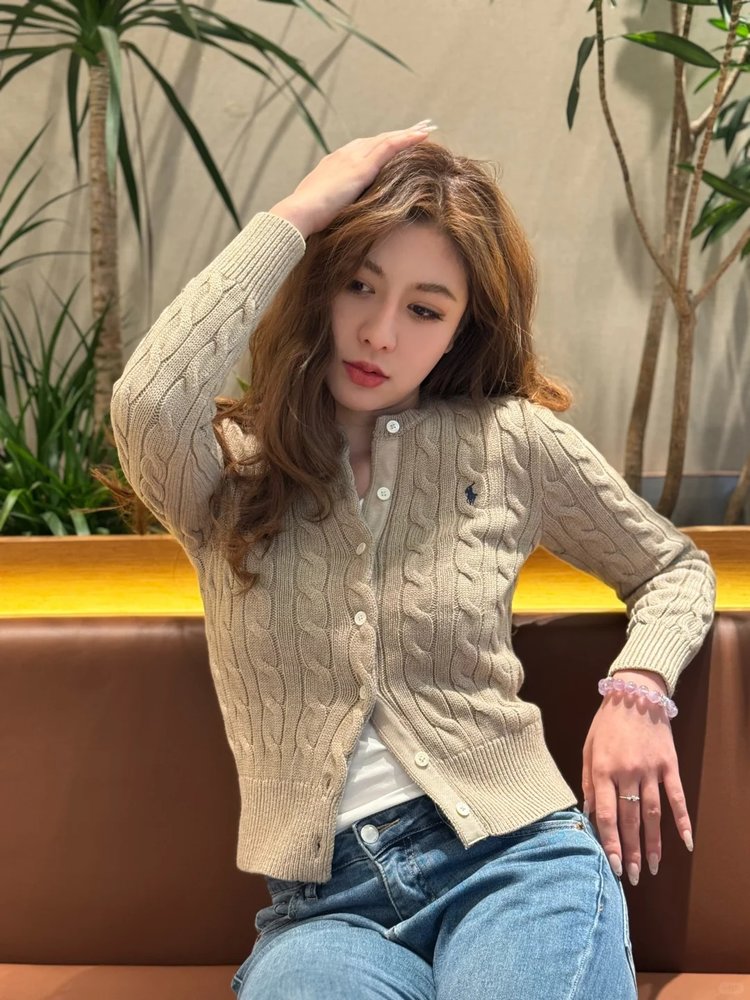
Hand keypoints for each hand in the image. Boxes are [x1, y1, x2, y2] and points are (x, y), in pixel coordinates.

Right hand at [269, 120, 436, 238]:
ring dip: (405, 134)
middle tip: (415, 131)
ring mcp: (352, 159)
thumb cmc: (308, 219)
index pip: (361, 151)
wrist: (299, 213)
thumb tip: (343, 219)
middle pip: (375, 141)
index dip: (379, 147)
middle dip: (395, 136)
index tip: (393, 145)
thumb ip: (336, 207)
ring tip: (424, 130)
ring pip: (385, 140)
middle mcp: (343, 155)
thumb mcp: (325, 209)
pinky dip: (406, 139)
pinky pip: (389, 147)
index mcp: (333, 164)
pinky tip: (422, 135)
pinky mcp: (361, 167)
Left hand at [581, 671, 693, 885]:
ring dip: (654, 844)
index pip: (607, 815)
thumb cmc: (606, 723)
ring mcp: (651, 770)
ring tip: (654, 868)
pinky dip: (683, 820)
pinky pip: (676, 797)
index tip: (613, 865)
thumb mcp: (588, 748)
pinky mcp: (669, 765)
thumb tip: (590, 815)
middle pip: (630, 820)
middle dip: (631, 851)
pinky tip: (686, 842)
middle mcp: (627, 773)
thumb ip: (589, 782)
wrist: (635, 694)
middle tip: (634, 877)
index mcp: (603, 770)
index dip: (610, 843)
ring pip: (653, 814)